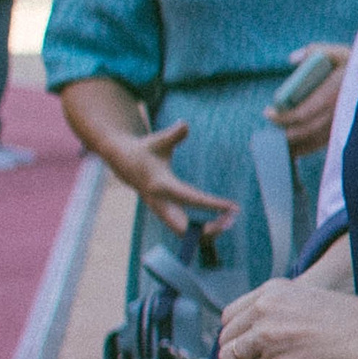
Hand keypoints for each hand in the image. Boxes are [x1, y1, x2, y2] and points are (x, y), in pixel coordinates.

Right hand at [116, 120, 236, 239]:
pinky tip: (222, 221)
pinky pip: (185, 229)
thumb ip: (172, 135)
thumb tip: (184, 125)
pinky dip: (203, 229)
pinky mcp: (166, 214)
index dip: (212, 204)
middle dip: (207, 230)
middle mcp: (160, 203)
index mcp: (161, 186)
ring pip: (185, 233)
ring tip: (230, 220)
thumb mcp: (157, 140)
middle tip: (232, 220)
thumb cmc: (145, 149)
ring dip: (208, 232)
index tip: (233, 207)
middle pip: (184, 228)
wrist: (124, 162)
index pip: (191, 199)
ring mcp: (162, 212)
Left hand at [218, 278, 357, 358]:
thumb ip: (289, 310)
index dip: (237, 337)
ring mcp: (269, 336)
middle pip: (227, 338)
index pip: (232, 314)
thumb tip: (273, 328)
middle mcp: (266, 309)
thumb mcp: (318, 301)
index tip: (250, 350)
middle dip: (237, 358)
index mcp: (275, 291)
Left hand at [264, 42, 350, 156]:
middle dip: (285, 135)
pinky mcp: (350, 132)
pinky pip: (326, 145)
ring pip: (316, 141)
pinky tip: (297, 150)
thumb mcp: (341, 52)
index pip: (302, 113)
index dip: (283, 117)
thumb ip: (316, 51)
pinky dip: (309, 149)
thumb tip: (293, 59)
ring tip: (278, 146)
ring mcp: (346, 126)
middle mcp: (340, 114)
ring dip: (295, 146)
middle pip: (306, 131)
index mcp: (334, 95)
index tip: (268, 113)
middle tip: (268, 134)